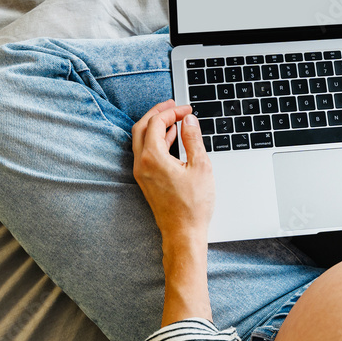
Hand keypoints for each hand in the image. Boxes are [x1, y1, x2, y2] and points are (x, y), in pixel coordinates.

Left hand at [132, 100, 214, 324]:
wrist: (183, 234)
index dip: (172, 112)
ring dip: (155, 126)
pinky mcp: (146, 180)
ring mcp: (141, 173)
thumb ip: (193, 139)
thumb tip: (190, 121)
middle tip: (173, 106)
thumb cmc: (193, 206)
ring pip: (141, 139)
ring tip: (174, 120)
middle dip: (157, 113)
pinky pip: (145, 152)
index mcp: (152, 158)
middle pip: (142, 127)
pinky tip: (170, 139)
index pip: (156, 123)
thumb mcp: (200, 167)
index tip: (187, 109)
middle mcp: (141, 164)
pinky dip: (155, 140)